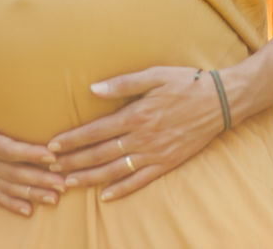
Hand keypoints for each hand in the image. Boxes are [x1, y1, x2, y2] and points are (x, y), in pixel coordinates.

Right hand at [0, 73, 66, 215]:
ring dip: (31, 193)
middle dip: (38, 178)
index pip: (5, 149)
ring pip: (7, 187)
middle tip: (63, 182)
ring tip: (55, 198)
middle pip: (12, 172)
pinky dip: (12, 204)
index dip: (28, 153)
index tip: (51, 155)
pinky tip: (30, 211)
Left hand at [46, 66, 225, 201]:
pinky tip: (105, 197)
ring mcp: (155, 153)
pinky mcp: (167, 163)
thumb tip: (93, 89)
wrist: (221, 101)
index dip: (72, 140)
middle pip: (101, 153)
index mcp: (137, 114)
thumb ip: (124, 83)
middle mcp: (143, 137)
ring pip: (116, 170)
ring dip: (90, 178)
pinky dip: (122, 190)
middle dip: (74, 162)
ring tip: (69, 183)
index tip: (52, 146)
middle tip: (51, 168)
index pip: (96, 131)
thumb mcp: (155, 75)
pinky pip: (140, 180)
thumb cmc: (187, 83)